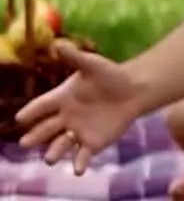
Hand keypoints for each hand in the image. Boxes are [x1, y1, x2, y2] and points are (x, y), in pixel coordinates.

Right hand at [15, 41, 145, 174]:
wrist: (134, 90)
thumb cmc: (110, 75)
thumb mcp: (93, 64)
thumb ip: (75, 57)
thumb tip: (57, 44)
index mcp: (61, 98)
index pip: (41, 106)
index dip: (30, 112)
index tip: (20, 118)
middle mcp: (64, 117)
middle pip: (45, 129)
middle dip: (35, 136)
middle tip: (25, 143)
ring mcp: (76, 131)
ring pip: (60, 144)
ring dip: (54, 152)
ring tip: (49, 159)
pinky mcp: (92, 143)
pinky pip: (82, 155)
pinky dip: (79, 163)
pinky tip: (78, 169)